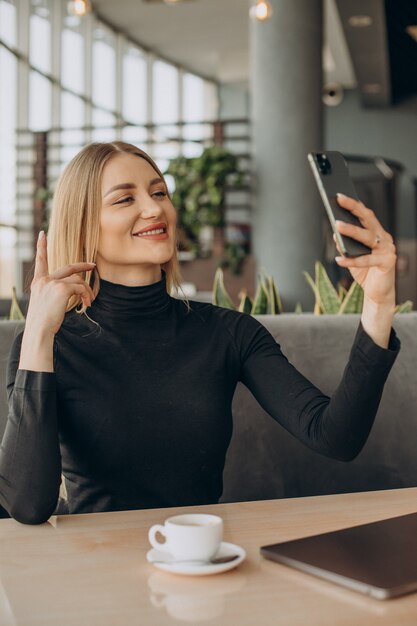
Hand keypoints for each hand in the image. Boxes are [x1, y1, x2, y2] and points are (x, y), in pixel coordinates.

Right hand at [25, 231, 95, 336]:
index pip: (40, 260)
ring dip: (87, 291)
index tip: (42, 234)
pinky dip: (87, 296)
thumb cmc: (43, 322)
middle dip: (82, 266)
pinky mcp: (62, 288)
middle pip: (68, 267)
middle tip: (92, 265)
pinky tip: (87, 305)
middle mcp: (44, 280)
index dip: (42, 246)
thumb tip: (75, 289)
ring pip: (78, 281)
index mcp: (38, 282)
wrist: (39, 331)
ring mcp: (53, 283)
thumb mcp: (45, 303)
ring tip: (89, 302)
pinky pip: (81, 288)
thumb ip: (55, 292)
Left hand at [333, 194, 395, 308]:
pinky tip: (339, 259)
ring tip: (337, 226)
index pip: (366, 215)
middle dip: (353, 208)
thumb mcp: (351, 257)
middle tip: (339, 200)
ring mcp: (387, 249)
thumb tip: (335, 233)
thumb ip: (345, 245)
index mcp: (377, 234)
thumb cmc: (366, 273)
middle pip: (368, 219)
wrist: (378, 293)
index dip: (354, 205)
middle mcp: (384, 238)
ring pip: (367, 237)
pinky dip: (351, 260)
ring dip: (351, 230)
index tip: (340, 196)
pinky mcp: (387, 262)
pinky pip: (366, 260)